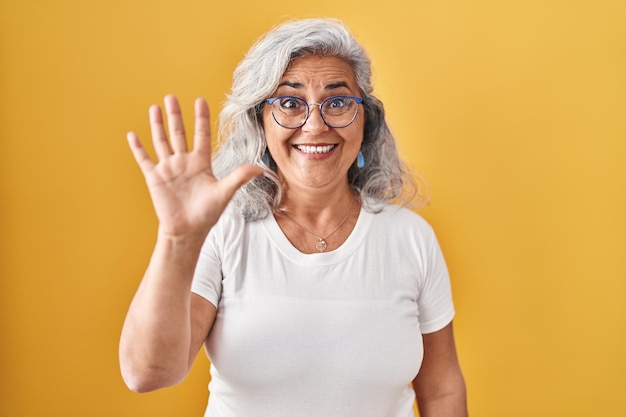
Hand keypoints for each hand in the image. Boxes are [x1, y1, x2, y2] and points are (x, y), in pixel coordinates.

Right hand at [127, 95, 263, 238]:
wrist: (187, 231)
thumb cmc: (206, 214)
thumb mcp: (224, 193)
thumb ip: (240, 177)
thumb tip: (260, 168)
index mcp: (201, 163)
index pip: (201, 135)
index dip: (201, 118)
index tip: (200, 100)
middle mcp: (184, 162)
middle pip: (178, 133)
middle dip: (176, 115)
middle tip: (171, 97)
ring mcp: (169, 169)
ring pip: (162, 141)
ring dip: (158, 125)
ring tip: (155, 107)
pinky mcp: (155, 178)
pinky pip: (145, 159)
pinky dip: (138, 147)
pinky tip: (132, 135)